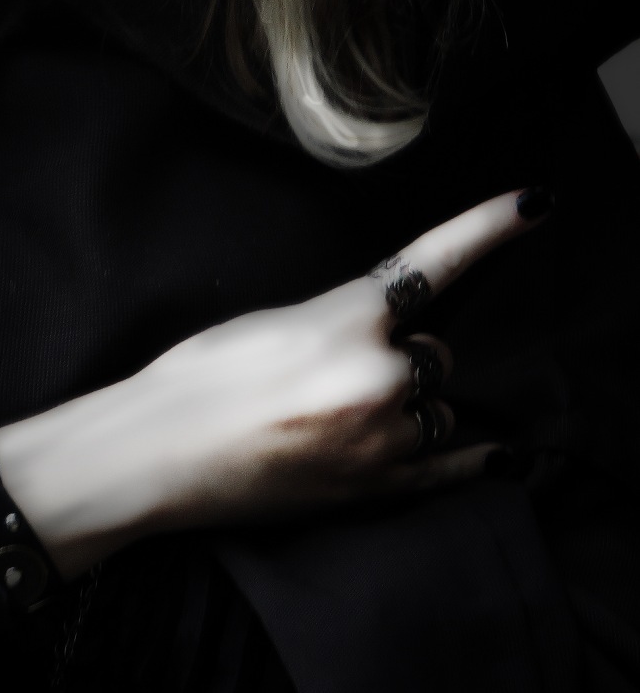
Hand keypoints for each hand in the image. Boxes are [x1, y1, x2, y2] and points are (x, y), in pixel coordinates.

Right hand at [0, 190, 547, 575]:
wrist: (155, 454)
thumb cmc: (196, 379)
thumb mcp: (271, 322)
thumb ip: (340, 321)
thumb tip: (381, 335)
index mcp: (349, 318)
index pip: (435, 262)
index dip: (490, 228)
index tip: (537, 202)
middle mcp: (379, 375)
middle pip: (434, 352)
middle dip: (404, 354)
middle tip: (338, 373)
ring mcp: (383, 437)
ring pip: (436, 407)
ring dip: (408, 406)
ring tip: (340, 419)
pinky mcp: (376, 489)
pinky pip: (449, 467)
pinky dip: (471, 460)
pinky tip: (502, 457)